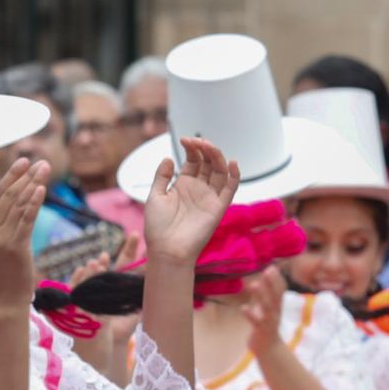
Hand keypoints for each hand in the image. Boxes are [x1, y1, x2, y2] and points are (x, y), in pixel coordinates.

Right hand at [0, 158, 47, 306]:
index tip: (23, 162)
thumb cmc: (7, 274)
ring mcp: (0, 239)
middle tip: (40, 162)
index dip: (10, 176)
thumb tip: (18, 207)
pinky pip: (25, 220)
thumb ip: (4, 227)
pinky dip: (33, 202)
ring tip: (45, 170)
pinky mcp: (14, 247)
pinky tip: (41, 189)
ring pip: (17, 204)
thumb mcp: (0, 247)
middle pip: (7, 195)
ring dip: (33, 183)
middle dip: (25, 176)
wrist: (5, 299)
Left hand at [141, 136, 239, 266]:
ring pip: (220, 171)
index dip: (191, 148)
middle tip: (196, 141)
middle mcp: (198, 189)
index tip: (184, 140)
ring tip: (209, 146)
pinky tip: (231, 162)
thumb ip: (162, 176)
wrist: (166, 249)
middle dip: (204, 149)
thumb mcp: (155, 196)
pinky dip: (234, 175)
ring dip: (217, 156)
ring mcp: (209, 197)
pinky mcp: (218, 207)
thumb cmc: (157, 227)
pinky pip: (230, 189)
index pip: (193, 160)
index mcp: (183, 184)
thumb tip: (169, 157)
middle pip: (208, 162)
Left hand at [239, 265, 285, 355]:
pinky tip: (243, 307)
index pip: (279, 291)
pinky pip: (255, 322)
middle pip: (274, 296)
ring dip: (260, 296)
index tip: (272, 267)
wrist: (269, 349)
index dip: (276, 279)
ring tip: (254, 284)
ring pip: (266, 307)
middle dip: (271, 283)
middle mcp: (275, 312)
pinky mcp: (261, 330)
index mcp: (276, 307)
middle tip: (267, 270)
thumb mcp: (265, 310)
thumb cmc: (265, 327)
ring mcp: (269, 321)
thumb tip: (259, 280)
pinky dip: (250, 314)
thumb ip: (262, 296)